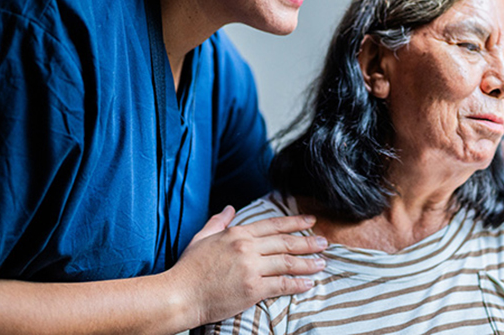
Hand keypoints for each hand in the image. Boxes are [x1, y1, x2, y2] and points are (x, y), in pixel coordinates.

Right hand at [170, 206, 327, 326]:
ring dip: (308, 262)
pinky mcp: (252, 288)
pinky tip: (308, 283)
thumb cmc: (188, 269)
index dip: (295, 222)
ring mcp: (250, 267)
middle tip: (325, 242)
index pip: (273, 225)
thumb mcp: (202, 238)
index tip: (311, 221)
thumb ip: (219, 222)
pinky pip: (282, 284)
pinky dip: (298, 283)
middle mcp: (246, 247)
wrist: (179, 295)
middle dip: (308, 242)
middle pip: (286, 242)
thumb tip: (230, 208)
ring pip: (287, 262)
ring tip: (322, 263)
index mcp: (237, 233)